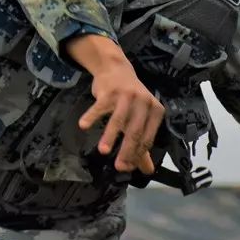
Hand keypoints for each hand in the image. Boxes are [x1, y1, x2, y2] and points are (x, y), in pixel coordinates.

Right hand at [69, 55, 163, 174]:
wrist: (116, 69)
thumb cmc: (130, 98)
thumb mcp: (140, 118)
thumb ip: (143, 144)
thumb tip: (148, 170)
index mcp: (155, 111)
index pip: (147, 137)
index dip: (138, 155)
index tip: (127, 168)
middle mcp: (143, 102)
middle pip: (135, 131)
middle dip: (126, 151)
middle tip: (118, 167)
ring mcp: (126, 96)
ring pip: (118, 120)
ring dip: (110, 136)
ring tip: (103, 151)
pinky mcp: (109, 91)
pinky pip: (99, 107)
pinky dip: (91, 116)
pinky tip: (84, 126)